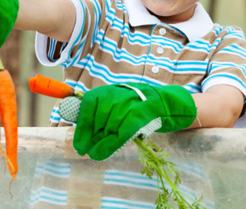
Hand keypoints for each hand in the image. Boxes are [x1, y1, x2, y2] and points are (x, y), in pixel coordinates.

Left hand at [68, 83, 196, 160]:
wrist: (168, 103)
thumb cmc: (138, 107)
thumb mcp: (116, 104)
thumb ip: (100, 113)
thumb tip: (81, 129)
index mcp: (108, 90)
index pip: (87, 106)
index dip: (81, 127)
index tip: (78, 143)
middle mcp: (117, 94)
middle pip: (97, 119)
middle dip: (90, 137)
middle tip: (85, 150)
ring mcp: (130, 103)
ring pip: (108, 127)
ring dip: (98, 143)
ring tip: (94, 153)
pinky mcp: (141, 115)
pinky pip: (120, 133)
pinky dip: (108, 146)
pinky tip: (99, 155)